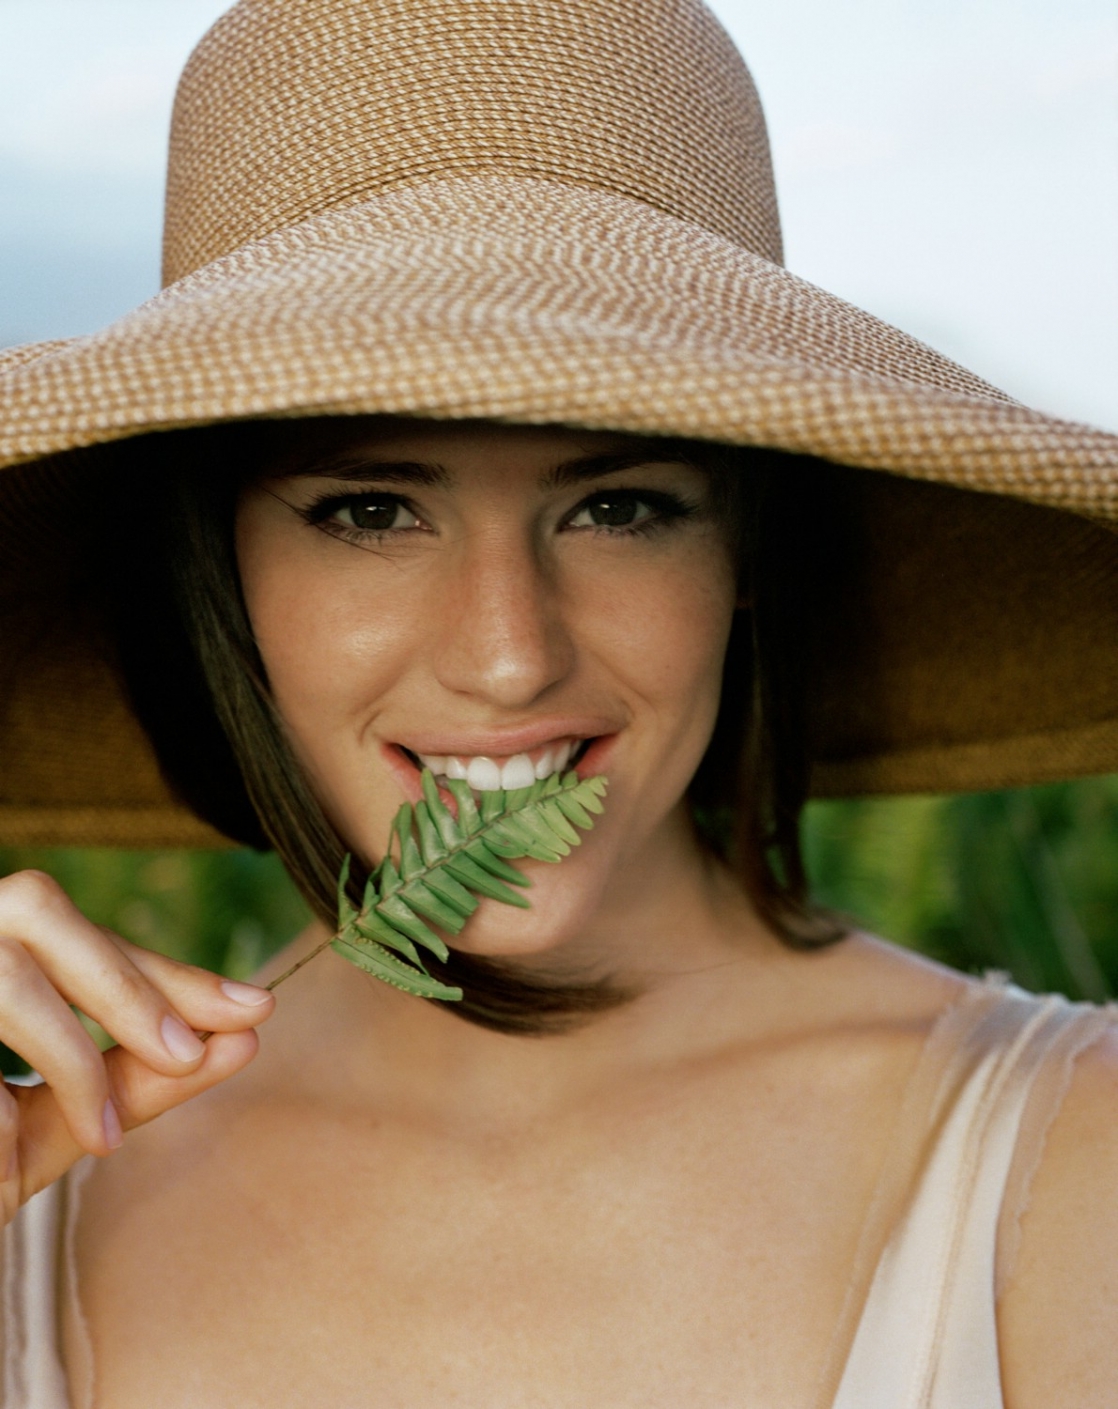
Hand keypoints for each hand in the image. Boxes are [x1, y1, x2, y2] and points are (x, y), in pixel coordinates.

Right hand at [0, 869, 274, 1223]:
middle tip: (193, 1051)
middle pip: (36, 908)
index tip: (256, 1008)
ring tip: (101, 1134)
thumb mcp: (50, 1126)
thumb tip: (243, 1037)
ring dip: (65, 1049)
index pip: (83, 938)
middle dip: (124, 981)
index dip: (167, 968)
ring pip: (2, 971)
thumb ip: (132, 1082)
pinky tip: (3, 1162)